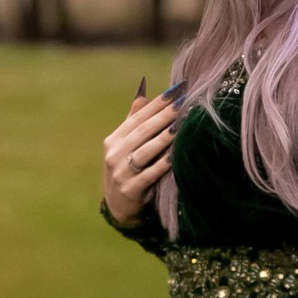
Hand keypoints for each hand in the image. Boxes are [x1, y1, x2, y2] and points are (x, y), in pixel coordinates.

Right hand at [101, 82, 176, 225]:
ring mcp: (121, 172)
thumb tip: (143, 92)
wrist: (117, 207)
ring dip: (164, 137)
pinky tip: (175, 154)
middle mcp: (115, 153)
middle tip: (183, 102)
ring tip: (180, 124)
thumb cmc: (126, 170)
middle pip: (142, 131)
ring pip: (146, 151)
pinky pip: (150, 174)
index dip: (156, 103)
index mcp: (114, 140)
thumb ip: (133, 121)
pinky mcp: (131, 189)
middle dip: (164, 115)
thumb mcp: (124, 146)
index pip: (137, 117)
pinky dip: (162, 164)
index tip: (175, 91)